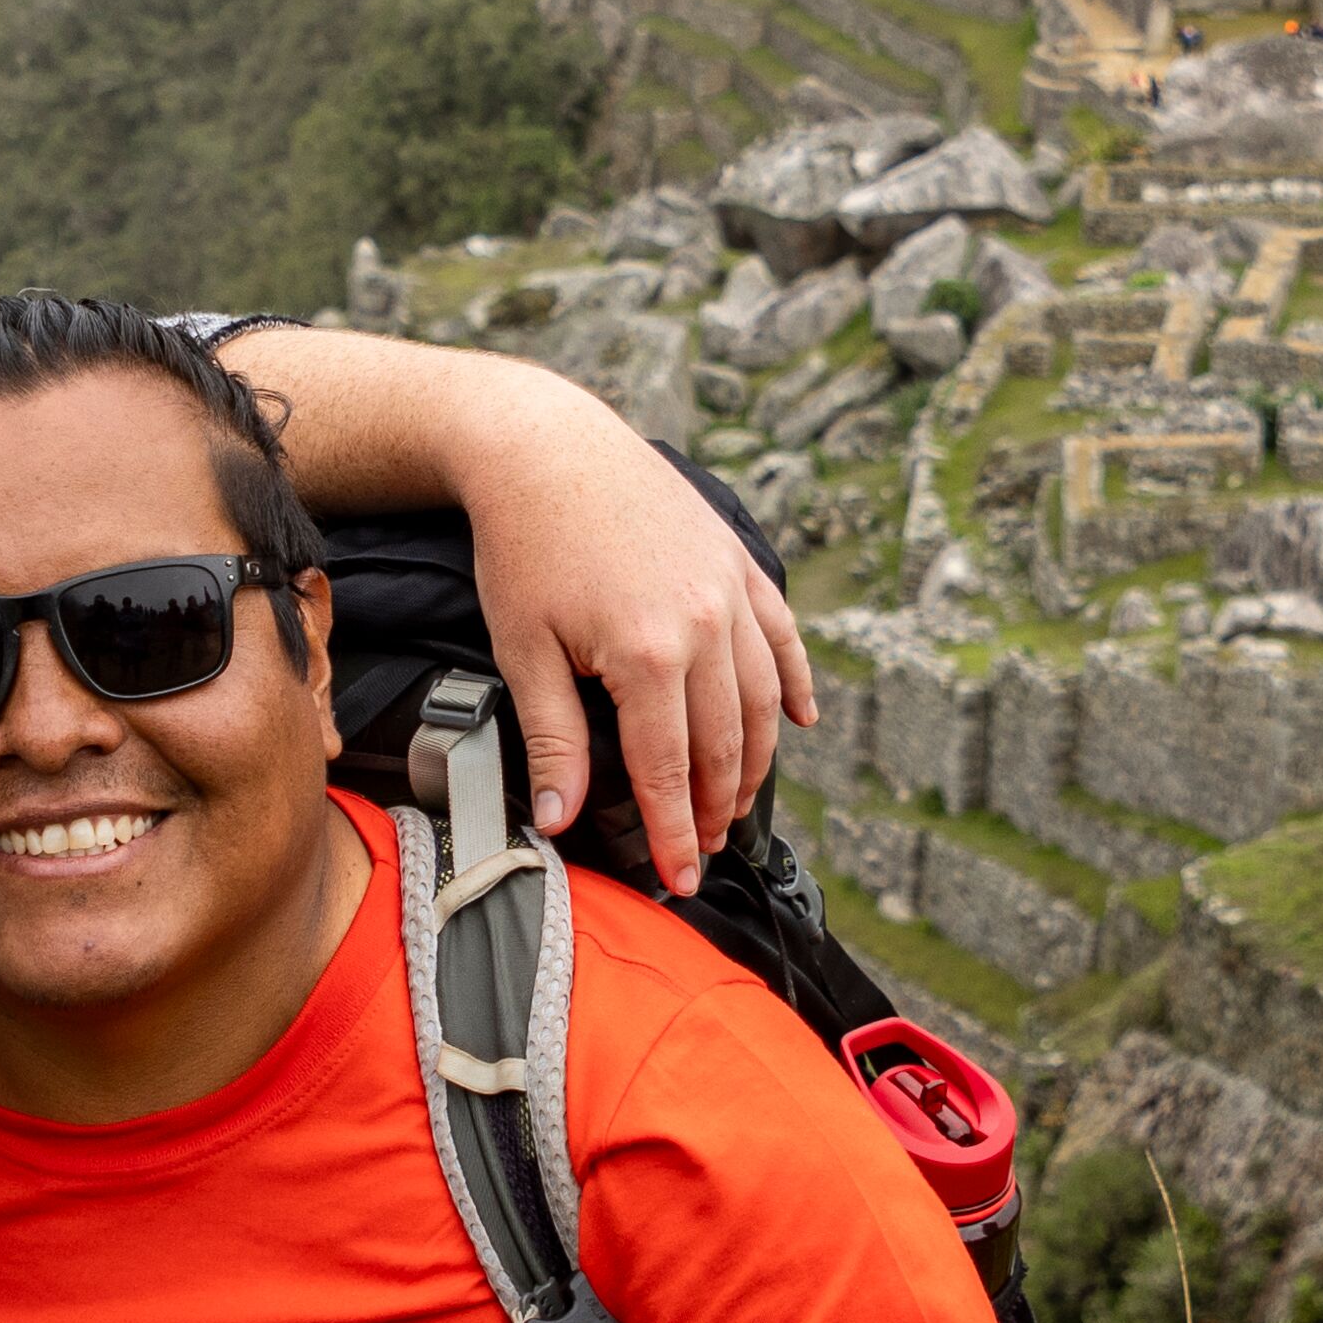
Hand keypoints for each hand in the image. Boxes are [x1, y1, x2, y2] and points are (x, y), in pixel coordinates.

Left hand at [459, 437, 813, 889]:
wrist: (545, 444)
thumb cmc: (523, 545)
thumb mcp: (523, 649)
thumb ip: (554, 739)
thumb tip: (562, 820)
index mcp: (648, 655)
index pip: (669, 770)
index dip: (675, 832)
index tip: (679, 879)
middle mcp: (705, 625)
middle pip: (724, 743)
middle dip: (716, 807)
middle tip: (704, 849)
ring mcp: (729, 591)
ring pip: (762, 699)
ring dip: (755, 761)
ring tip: (736, 805)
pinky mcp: (737, 562)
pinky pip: (781, 635)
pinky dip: (795, 682)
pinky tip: (800, 721)